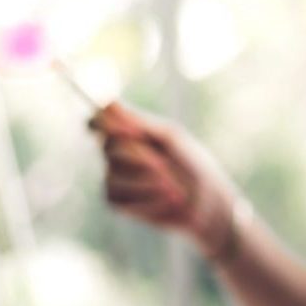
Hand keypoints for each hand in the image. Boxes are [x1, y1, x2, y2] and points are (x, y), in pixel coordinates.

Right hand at [90, 104, 241, 258]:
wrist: (206, 202)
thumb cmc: (192, 163)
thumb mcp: (170, 137)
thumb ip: (140, 122)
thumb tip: (109, 102)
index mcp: (128, 130)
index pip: (98, 119)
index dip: (102, 122)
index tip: (130, 131)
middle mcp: (115, 151)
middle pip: (109, 146)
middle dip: (140, 157)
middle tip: (165, 165)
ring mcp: (113, 176)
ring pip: (113, 176)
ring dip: (147, 182)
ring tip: (174, 188)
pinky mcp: (116, 201)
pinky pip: (119, 197)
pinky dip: (148, 200)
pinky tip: (167, 201)